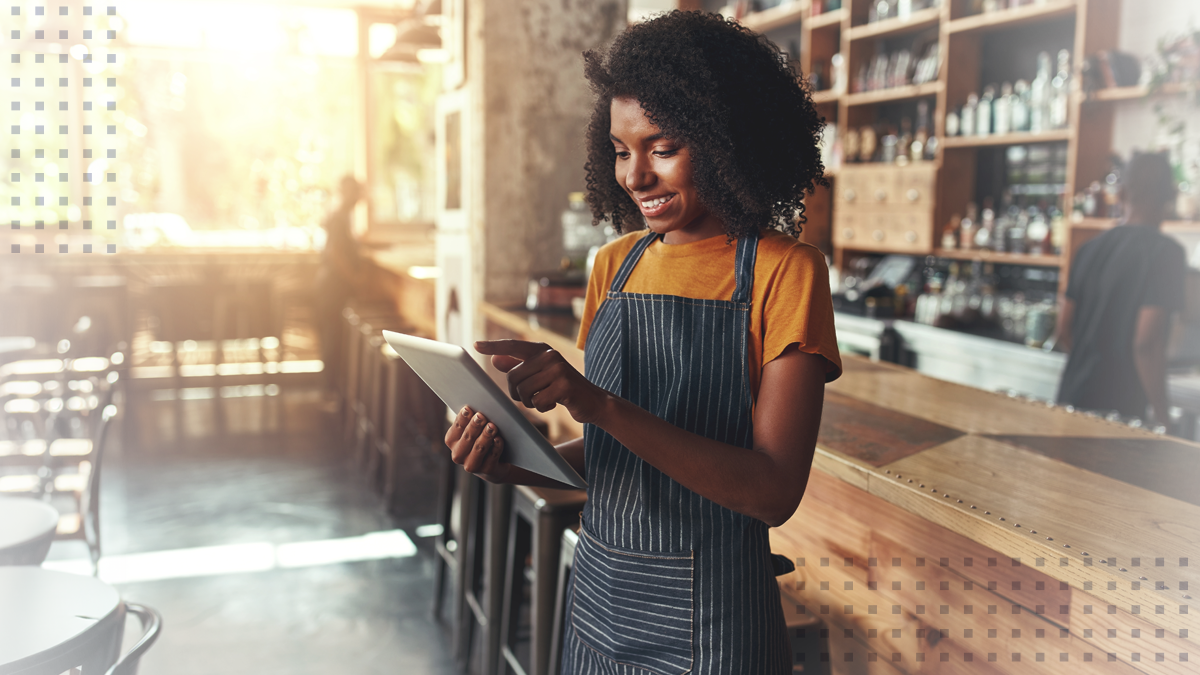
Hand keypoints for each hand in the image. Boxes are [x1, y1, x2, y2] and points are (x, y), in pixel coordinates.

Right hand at [444, 405, 509, 481]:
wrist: (495, 462)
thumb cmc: (482, 437)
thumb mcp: (475, 428)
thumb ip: (472, 417)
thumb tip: (479, 401)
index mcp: (452, 441)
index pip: (456, 429)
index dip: (462, 418)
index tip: (468, 408)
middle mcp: (458, 455)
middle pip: (467, 438)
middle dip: (474, 426)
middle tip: (481, 415)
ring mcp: (472, 465)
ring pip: (478, 449)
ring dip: (485, 437)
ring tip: (492, 426)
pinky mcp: (487, 471)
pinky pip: (492, 458)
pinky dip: (496, 448)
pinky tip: (499, 439)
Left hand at [474, 340, 610, 424]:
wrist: (594, 400)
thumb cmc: (563, 387)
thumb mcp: (541, 375)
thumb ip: (519, 366)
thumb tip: (495, 360)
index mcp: (542, 350)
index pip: (513, 346)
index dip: (494, 346)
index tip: (476, 345)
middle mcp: (549, 355)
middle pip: (513, 378)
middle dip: (518, 393)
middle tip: (533, 396)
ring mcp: (558, 369)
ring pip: (524, 391)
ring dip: (531, 402)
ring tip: (545, 398)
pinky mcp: (564, 385)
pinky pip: (538, 402)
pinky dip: (543, 407)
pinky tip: (556, 403)